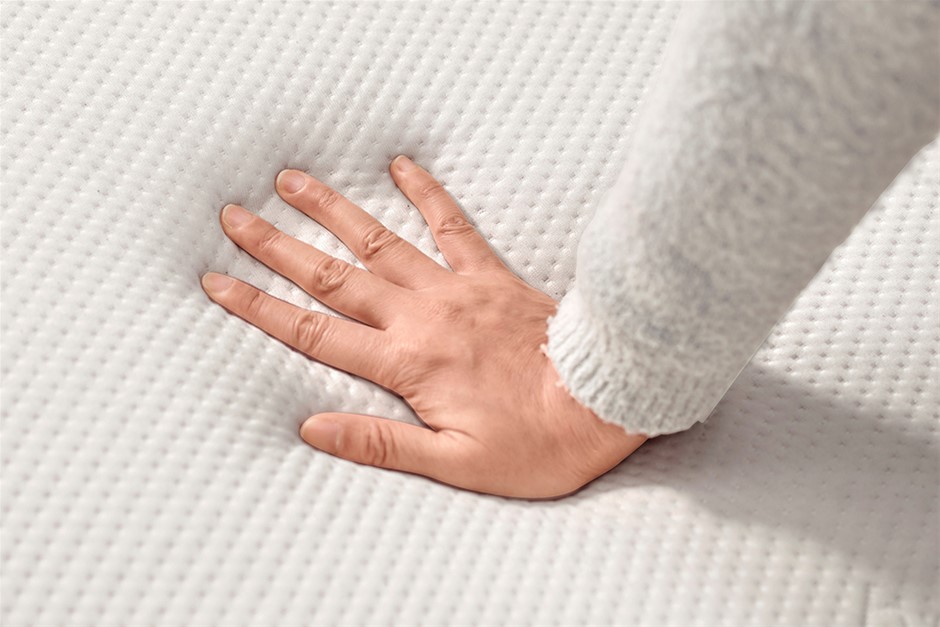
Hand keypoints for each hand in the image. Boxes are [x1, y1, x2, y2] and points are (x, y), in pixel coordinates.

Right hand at [201, 156, 646, 498]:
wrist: (606, 400)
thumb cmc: (536, 443)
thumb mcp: (455, 464)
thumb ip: (380, 443)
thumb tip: (309, 427)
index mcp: (406, 365)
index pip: (315, 333)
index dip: (260, 308)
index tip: (217, 280)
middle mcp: (421, 317)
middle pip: (333, 278)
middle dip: (278, 247)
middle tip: (234, 215)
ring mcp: (456, 289)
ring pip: (380, 242)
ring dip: (332, 211)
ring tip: (291, 180)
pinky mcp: (491, 276)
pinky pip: (453, 225)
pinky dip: (426, 194)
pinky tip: (402, 166)